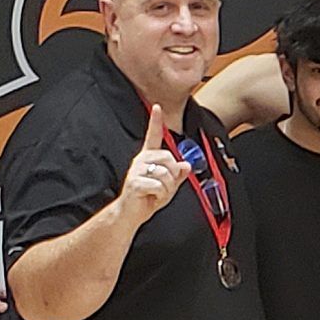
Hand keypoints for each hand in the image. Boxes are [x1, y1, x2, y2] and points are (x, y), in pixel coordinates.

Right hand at [117, 106, 188, 223]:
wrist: (132, 213)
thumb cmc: (149, 197)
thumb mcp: (169, 185)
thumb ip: (179, 175)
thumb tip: (186, 165)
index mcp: (149, 158)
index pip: (153, 136)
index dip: (155, 122)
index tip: (157, 106)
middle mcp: (141, 161)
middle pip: (169, 158)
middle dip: (173, 175)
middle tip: (165, 186)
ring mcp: (136, 171)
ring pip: (165, 174)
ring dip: (167, 188)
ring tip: (157, 192)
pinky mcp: (134, 183)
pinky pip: (159, 186)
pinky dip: (161, 195)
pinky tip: (152, 197)